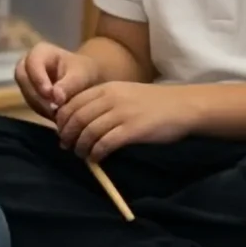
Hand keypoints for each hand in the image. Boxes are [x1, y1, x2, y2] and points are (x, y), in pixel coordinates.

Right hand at [17, 42, 102, 116]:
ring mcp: (27, 81)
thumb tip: (56, 98)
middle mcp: (28, 64)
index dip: (38, 79)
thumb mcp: (80, 75)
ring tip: (59, 114)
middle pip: (23, 78)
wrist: (87, 81)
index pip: (32, 63)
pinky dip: (44, 111)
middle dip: (37, 94)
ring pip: (26, 94)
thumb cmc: (83, 72)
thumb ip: (68, 85)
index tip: (50, 94)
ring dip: (41, 106)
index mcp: (40, 52)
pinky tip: (57, 116)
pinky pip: (32, 105)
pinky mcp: (31, 96)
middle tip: (54, 108)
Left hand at [53, 80, 197, 160]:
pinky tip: (96, 158)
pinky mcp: (133, 129)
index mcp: (107, 88)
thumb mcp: (125, 94)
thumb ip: (104, 102)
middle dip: (68, 134)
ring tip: (81, 154)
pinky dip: (96, 153)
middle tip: (67, 146)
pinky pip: (105, 143)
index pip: (73, 102)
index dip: (63, 119)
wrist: (183, 106)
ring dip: (80, 146)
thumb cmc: (154, 103)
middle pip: (77, 117)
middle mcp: (112, 98)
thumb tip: (80, 121)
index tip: (62, 131)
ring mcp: (122, 113)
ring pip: (89, 132)